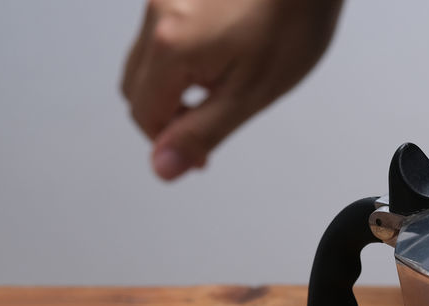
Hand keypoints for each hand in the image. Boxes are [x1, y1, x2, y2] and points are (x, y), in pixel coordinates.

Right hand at [122, 0, 342, 179]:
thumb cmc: (292, 25)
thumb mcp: (251, 93)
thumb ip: (202, 132)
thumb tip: (163, 166)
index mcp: (169, 46)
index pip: (144, 114)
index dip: (169, 142)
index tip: (201, 156)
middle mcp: (156, 14)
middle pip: (136, 86)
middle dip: (167, 114)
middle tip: (210, 124)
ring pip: (147, 60)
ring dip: (171, 86)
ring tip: (220, 88)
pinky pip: (161, 34)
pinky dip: (178, 58)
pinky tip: (217, 58)